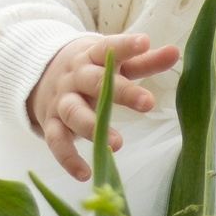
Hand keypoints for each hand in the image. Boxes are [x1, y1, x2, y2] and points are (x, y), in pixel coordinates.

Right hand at [28, 32, 180, 180]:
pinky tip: (86, 173)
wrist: (40, 74)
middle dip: (120, 92)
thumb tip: (175, 51)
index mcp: (92, 56)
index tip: (144, 42)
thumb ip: (145, 60)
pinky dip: (68, 159)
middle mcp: (74, 77)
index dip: (126, 45)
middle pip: (94, 82)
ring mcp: (61, 100)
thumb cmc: (90, 68)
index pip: (109, 48)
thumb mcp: (114, 61)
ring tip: (117, 144)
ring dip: (93, 128)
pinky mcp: (51, 123)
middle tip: (147, 103)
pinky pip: (56, 141)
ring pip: (73, 112)